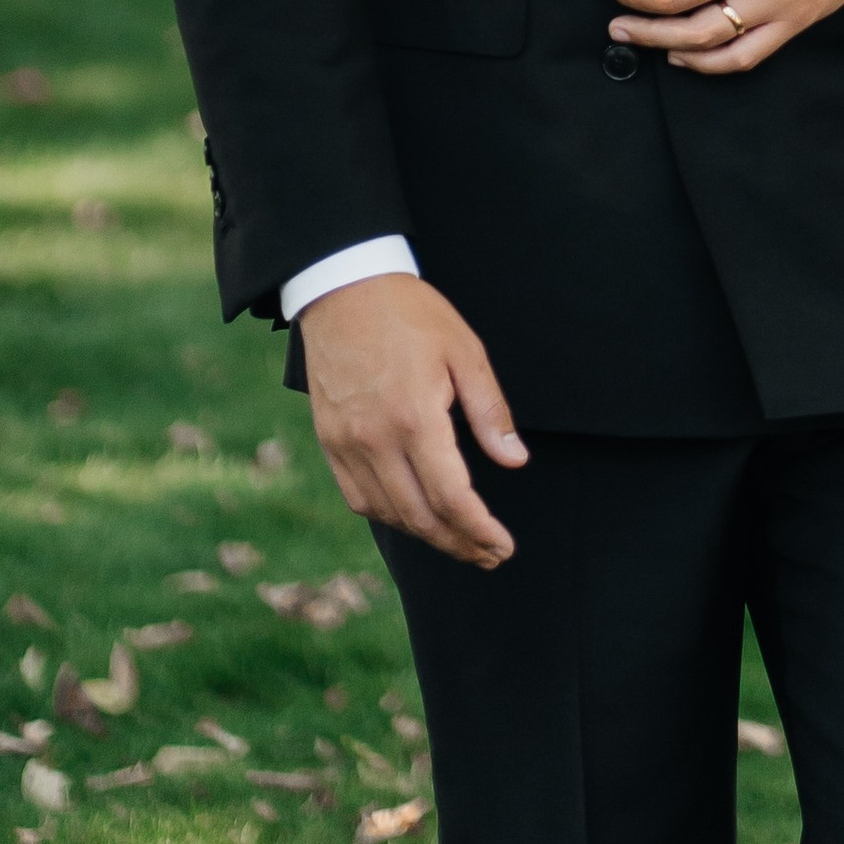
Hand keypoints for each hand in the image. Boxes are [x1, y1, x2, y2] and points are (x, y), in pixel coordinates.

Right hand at [299, 273, 526, 567]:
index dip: (479, 530)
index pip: (451, 497)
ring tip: (459, 541)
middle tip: (489, 555)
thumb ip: (490, 410)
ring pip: (388, 513)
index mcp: (415, 417)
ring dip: (427, 536)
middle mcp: (376, 440)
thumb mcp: (465, 351)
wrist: (344, 288)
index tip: (503, 546)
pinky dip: (390, 516)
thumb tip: (515, 461)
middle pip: (420, 517)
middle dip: (459, 543)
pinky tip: (414, 517)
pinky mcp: (329, 442)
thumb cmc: (411, 315)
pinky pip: (359, 498)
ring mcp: (347, 444)